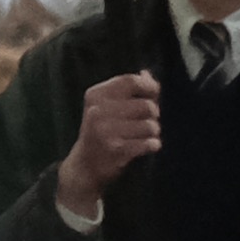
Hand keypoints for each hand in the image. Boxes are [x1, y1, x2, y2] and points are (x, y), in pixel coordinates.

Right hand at [56, 68, 161, 213]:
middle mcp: (98, 111)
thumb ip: (127, 89)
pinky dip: (153, 145)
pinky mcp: (117, 150)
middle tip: (147, 121)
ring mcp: (106, 132)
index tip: (154, 93)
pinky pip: (149, 143)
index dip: (148, 86)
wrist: (85, 166)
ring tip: (145, 135)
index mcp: (95, 95)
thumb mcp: (105, 106)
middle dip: (153, 114)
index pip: (130, 81)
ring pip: (151, 125)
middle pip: (146, 105)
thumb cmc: (100, 131)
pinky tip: (147, 146)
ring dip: (153, 132)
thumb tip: (147, 75)